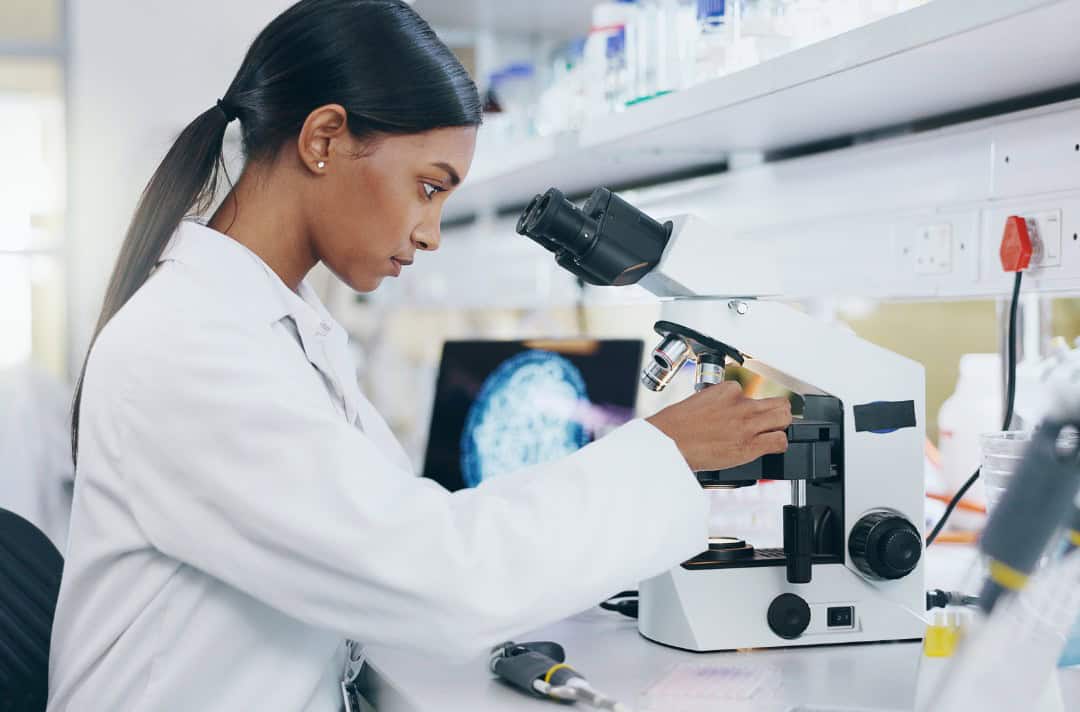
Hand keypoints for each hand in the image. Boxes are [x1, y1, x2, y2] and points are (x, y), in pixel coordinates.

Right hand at [646, 382, 791, 471]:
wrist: (669, 442)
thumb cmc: (675, 426)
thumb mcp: (697, 402)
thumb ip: (716, 404)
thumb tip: (720, 412)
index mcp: (727, 390)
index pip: (748, 393)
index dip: (745, 406)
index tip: (738, 415)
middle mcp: (741, 404)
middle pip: (778, 402)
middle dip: (775, 412)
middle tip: (769, 422)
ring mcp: (748, 423)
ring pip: (784, 418)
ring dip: (780, 426)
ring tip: (772, 433)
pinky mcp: (750, 444)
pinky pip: (779, 442)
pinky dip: (778, 445)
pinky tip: (770, 448)